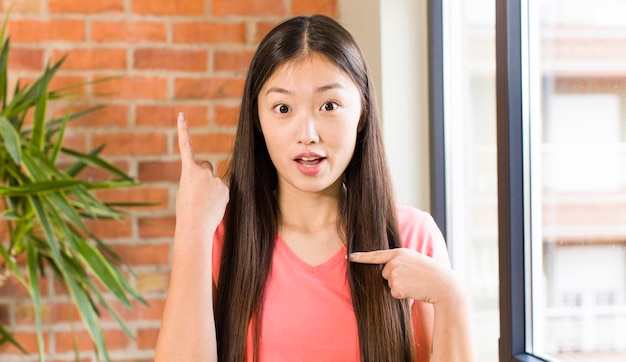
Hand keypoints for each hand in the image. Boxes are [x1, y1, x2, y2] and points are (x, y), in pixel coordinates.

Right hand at [175, 112, 228, 238]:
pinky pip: (222, 188)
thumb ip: (194, 178)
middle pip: (205, 166)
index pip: (186, 146)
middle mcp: (204, 171)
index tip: (181, 115)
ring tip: (205, 203)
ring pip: (214, 179)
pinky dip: (218, 196)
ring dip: (211, 188)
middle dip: (203, 175)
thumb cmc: (186, 209)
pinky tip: (213, 206)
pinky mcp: (226, 188)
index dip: (183, 130)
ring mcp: (216, 180)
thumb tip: (207, 178)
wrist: (195, 226)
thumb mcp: (184, 190)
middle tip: (198, 192)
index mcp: (188, 170)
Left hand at [349, 248, 457, 303]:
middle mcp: (394, 261)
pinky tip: (414, 290)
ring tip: (415, 283)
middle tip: (412, 278)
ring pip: (389, 284)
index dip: (361, 257)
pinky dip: (402, 295)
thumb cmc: (430, 273)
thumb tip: (386, 271)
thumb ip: (399, 261)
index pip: (376, 255)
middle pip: (384, 273)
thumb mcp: (414, 260)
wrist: (443, 285)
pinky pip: (393, 293)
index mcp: (399, 252)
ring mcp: (394, 274)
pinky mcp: (396, 287)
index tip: (349, 257)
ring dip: (400, 287)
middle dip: (394, 278)